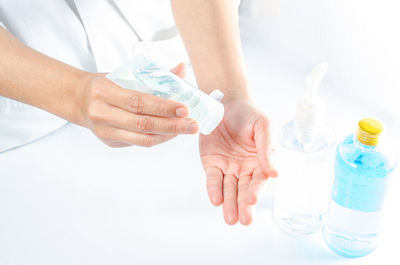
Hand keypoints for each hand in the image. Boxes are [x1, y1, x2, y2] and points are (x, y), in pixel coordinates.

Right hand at [78, 64, 198, 146]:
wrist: (78, 99)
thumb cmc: (105, 84)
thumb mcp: (124, 74)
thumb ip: (154, 75)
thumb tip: (182, 68)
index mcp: (105, 91)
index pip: (138, 101)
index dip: (163, 107)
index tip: (184, 109)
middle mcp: (102, 113)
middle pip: (142, 123)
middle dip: (172, 125)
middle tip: (193, 125)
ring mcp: (105, 131)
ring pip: (141, 138)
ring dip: (167, 135)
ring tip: (185, 130)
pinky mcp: (110, 142)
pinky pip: (138, 143)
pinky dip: (157, 138)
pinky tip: (170, 133)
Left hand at [200, 98, 277, 224]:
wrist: (226, 102)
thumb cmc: (249, 114)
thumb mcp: (264, 126)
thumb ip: (267, 147)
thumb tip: (274, 172)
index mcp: (261, 161)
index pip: (259, 180)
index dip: (256, 191)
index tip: (252, 201)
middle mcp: (245, 168)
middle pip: (244, 190)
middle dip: (243, 206)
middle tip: (243, 220)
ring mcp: (228, 167)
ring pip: (229, 189)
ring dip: (229, 203)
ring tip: (230, 218)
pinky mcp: (212, 164)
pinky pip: (213, 179)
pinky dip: (214, 189)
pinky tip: (216, 200)